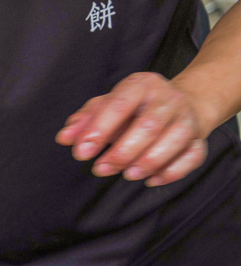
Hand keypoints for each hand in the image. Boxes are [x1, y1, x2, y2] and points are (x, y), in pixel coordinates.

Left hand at [56, 72, 208, 186]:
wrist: (182, 101)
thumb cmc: (135, 107)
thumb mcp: (107, 106)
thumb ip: (84, 121)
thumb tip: (64, 138)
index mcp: (141, 85)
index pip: (119, 104)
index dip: (99, 129)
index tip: (81, 152)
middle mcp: (168, 98)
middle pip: (149, 125)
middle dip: (122, 152)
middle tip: (101, 169)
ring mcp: (187, 117)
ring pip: (175, 140)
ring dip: (149, 162)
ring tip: (128, 174)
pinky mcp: (200, 137)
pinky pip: (192, 156)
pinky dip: (172, 172)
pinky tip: (152, 180)